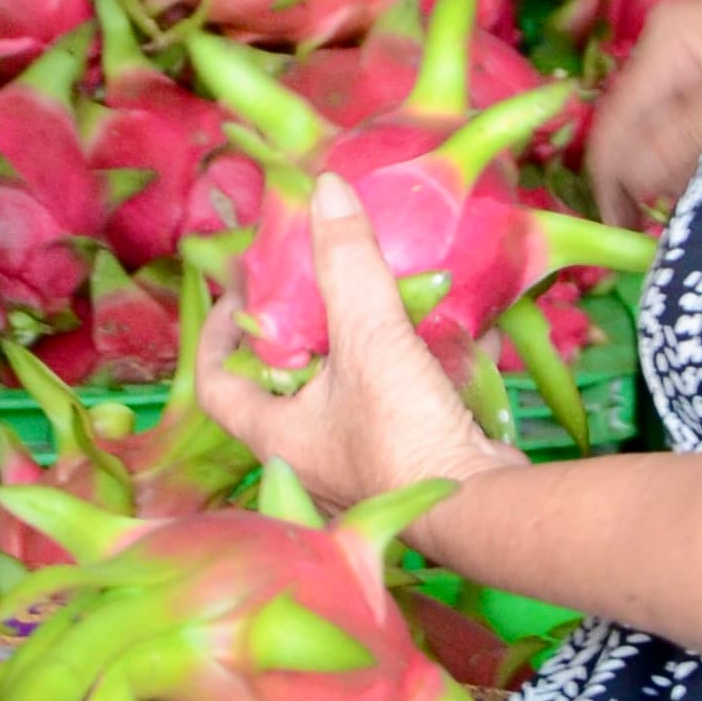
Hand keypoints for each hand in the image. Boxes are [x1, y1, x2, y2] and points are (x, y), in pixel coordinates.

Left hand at [198, 180, 503, 517]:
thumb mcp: (370, 337)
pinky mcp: (415, 462)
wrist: (484, 511)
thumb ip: (348, 263)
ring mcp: (364, 464)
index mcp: (277, 435)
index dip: (217, 336)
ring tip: (390, 295)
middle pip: (288, 382)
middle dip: (305, 331)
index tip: (238, 292)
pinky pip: (409, 405)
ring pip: (353, 392)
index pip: (217, 384)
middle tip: (320, 282)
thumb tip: (325, 190)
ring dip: (370, 346)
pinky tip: (461, 331)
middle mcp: (311, 456)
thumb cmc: (404, 434)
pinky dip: (429, 368)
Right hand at [586, 0, 701, 227]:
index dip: (612, 183)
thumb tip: (629, 184)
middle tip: (680, 219)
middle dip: (649, 176)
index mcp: (665, 43)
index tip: (625, 234)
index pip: (613, 125)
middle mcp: (667, 44)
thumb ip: (683, 144)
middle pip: (634, 127)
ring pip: (661, 125)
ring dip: (678, 166)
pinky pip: (690, 116)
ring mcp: (692, 52)